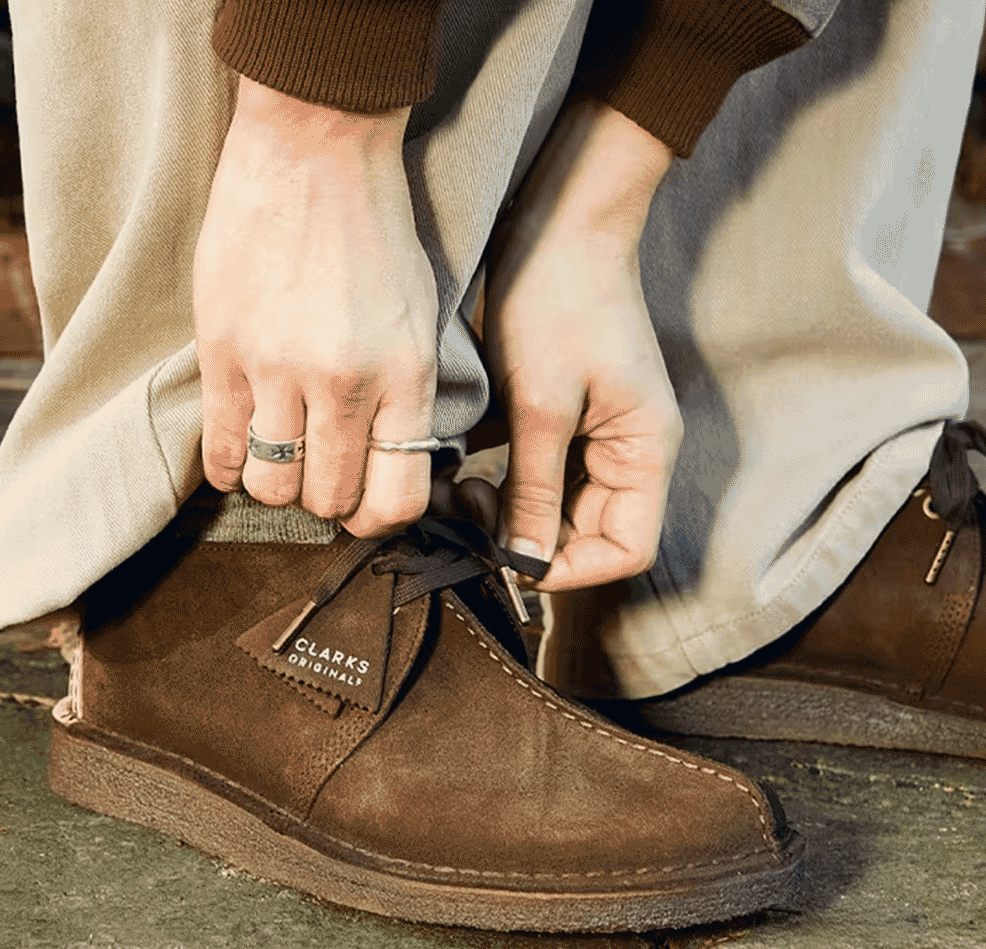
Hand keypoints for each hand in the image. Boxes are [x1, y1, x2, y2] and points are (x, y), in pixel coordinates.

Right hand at [193, 77, 438, 536]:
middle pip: (328, 498)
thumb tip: (391, 459)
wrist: (315, 147)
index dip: (376, 516)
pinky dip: (225, 466)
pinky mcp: (222, 350)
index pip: (396, 496)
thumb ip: (406, 389)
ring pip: (272, 484)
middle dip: (324, 501)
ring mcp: (277, 368)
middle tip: (317, 478)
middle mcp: (345, 381)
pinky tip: (235, 451)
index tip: (363, 503)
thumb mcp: (418, 313)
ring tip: (276, 458)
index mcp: (406, 373)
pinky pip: (219, 447)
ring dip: (274, 484)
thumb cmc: (373, 225)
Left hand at [481, 97, 680, 591]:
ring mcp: (599, 433)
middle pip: (587, 534)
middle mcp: (630, 450)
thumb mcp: (541, 404)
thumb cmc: (559, 301)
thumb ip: (534, 488)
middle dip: (526, 538)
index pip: (624, 550)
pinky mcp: (566, 415)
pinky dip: (502, 481)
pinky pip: (539, 473)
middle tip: (467, 511)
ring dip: (508, 512)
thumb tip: (523, 563)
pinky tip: (461, 467)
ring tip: (459, 490)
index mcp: (645, 451)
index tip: (505, 557)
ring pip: (557, 507)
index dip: (567, 568)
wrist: (558, 224)